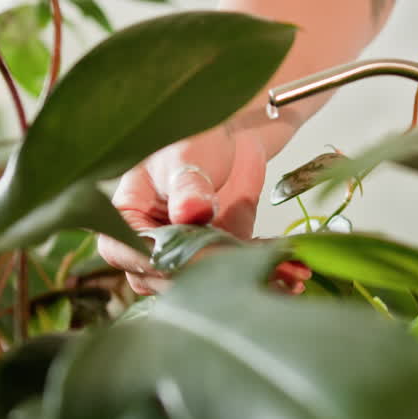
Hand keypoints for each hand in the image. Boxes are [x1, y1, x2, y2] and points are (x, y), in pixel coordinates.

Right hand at [98, 125, 309, 294]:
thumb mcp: (187, 155)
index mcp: (124, 217)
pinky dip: (265, 272)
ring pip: (206, 282)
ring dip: (245, 280)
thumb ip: (188, 186)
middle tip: (247, 269)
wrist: (231, 136)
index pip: (127, 251)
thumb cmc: (193, 136)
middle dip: (212, 277)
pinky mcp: (217, 259)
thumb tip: (190, 213)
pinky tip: (293, 271)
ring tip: (286, 275)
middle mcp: (150, 244)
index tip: (189, 262)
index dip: (156, 262)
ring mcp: (184, 255)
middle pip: (168, 277)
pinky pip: (237, 273)